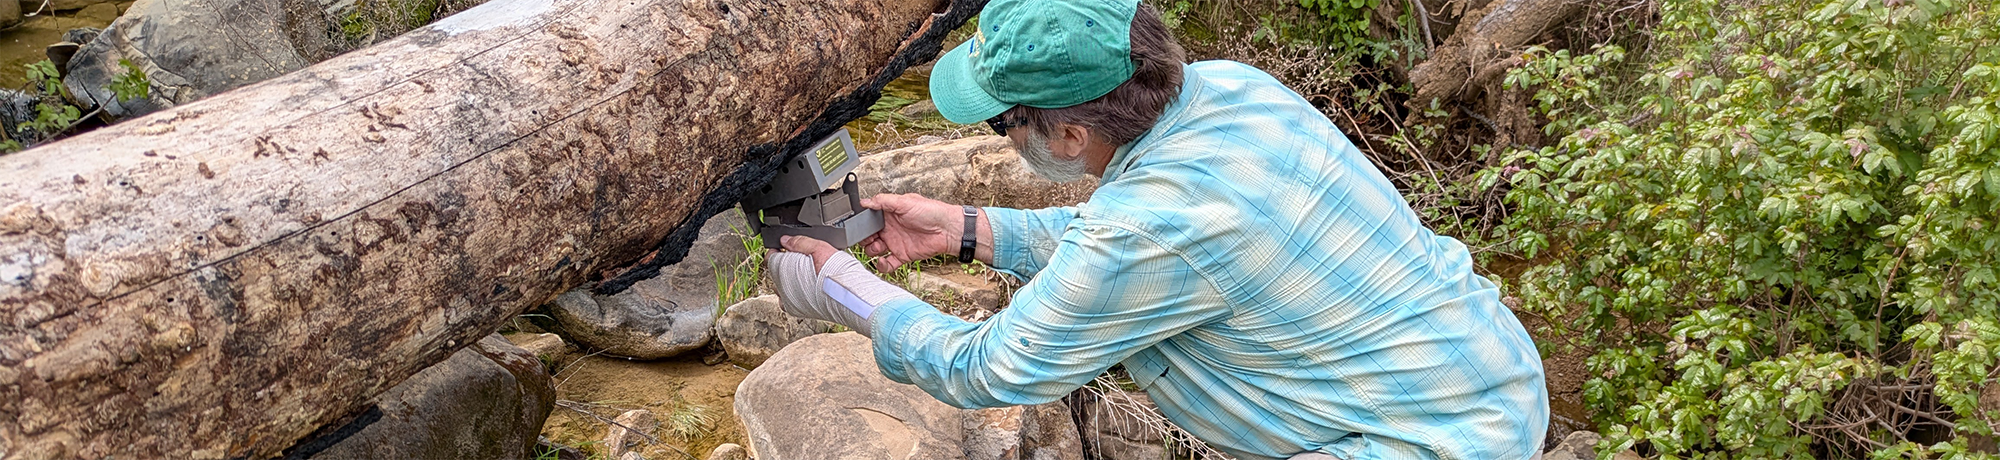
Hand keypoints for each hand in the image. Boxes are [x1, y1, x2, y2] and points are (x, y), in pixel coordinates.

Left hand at [766, 235, 917, 337]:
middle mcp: (781, 287)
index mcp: (782, 269)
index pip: (770, 257)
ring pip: (781, 285)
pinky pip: (789, 299)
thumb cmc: (838, 274)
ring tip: (808, 273)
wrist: (851, 297)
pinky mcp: (797, 311)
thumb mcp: (820, 247)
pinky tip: (807, 286)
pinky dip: (794, 292)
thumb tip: (785, 240)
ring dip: (789, 278)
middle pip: (776, 271)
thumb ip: (799, 242)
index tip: (787, 248)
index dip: (778, 250)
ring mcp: (788, 301)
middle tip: (803, 259)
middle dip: (785, 264)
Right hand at [858, 193, 963, 270]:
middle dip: (863, 239)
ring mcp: (895, 242)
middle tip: (867, 238)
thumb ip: (883, 201)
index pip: (868, 219)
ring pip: (874, 250)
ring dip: (871, 251)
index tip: (857, 226)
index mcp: (889, 214)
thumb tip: (865, 202)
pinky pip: (887, 264)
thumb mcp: (905, 201)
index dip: (861, 224)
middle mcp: (890, 228)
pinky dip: (882, 266)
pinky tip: (882, 261)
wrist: (948, 230)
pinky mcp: (902, 255)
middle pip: (868, 236)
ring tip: (877, 247)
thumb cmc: (931, 211)